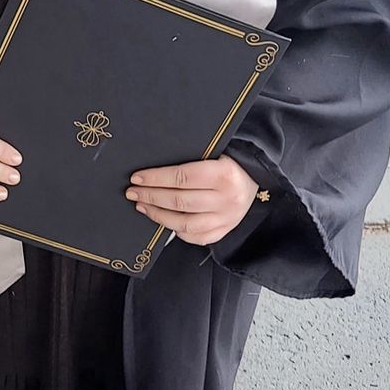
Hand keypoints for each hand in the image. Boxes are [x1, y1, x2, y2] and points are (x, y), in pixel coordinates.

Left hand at [125, 156, 258, 246]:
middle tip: (133, 193)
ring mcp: (227, 219)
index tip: (137, 178)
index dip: (155, 179)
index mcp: (223, 174)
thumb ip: (189, 161)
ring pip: (185, 223)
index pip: (181, 178)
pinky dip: (177, 231)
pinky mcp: (225, 230)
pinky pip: (196, 237)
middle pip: (179, 201)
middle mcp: (226, 199)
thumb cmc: (229, 161)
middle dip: (151, 197)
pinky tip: (164, 222)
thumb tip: (152, 170)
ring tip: (142, 206)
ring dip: (158, 215)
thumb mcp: (213, 153)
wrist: (256, 176)